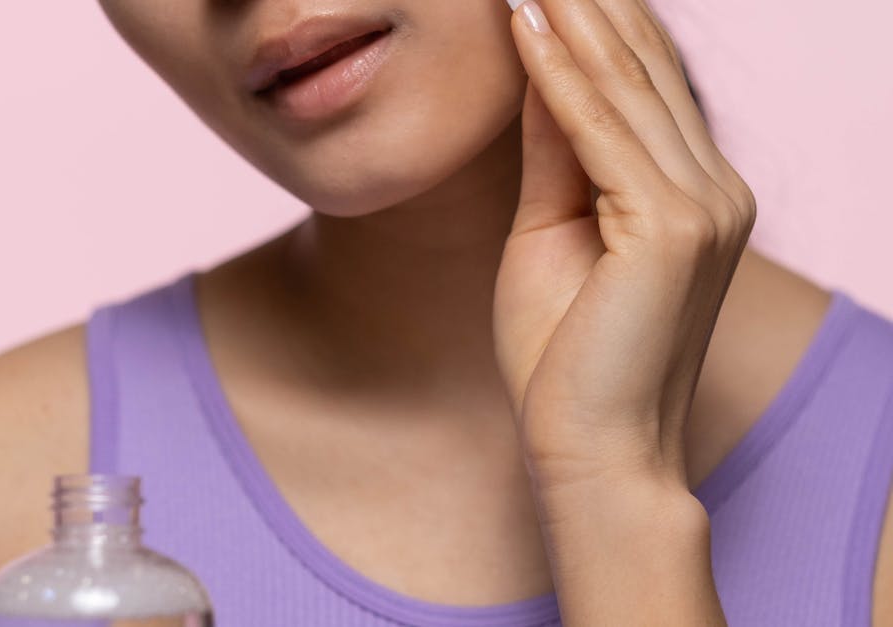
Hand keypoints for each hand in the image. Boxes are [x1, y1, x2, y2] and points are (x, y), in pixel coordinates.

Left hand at [492, 0, 756, 496]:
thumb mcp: (550, 231)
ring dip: (572, 17)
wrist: (587, 446)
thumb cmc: (563, 354)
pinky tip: (528, 23)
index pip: (644, 84)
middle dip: (588, 1)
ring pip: (625, 88)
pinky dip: (561, 76)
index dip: (598, 21)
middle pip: (642, 70)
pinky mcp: (672, 227)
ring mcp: (704, 205)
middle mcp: (715, 189)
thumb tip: (539, 72)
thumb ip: (554, 153)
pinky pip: (601, 132)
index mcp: (694, 194)